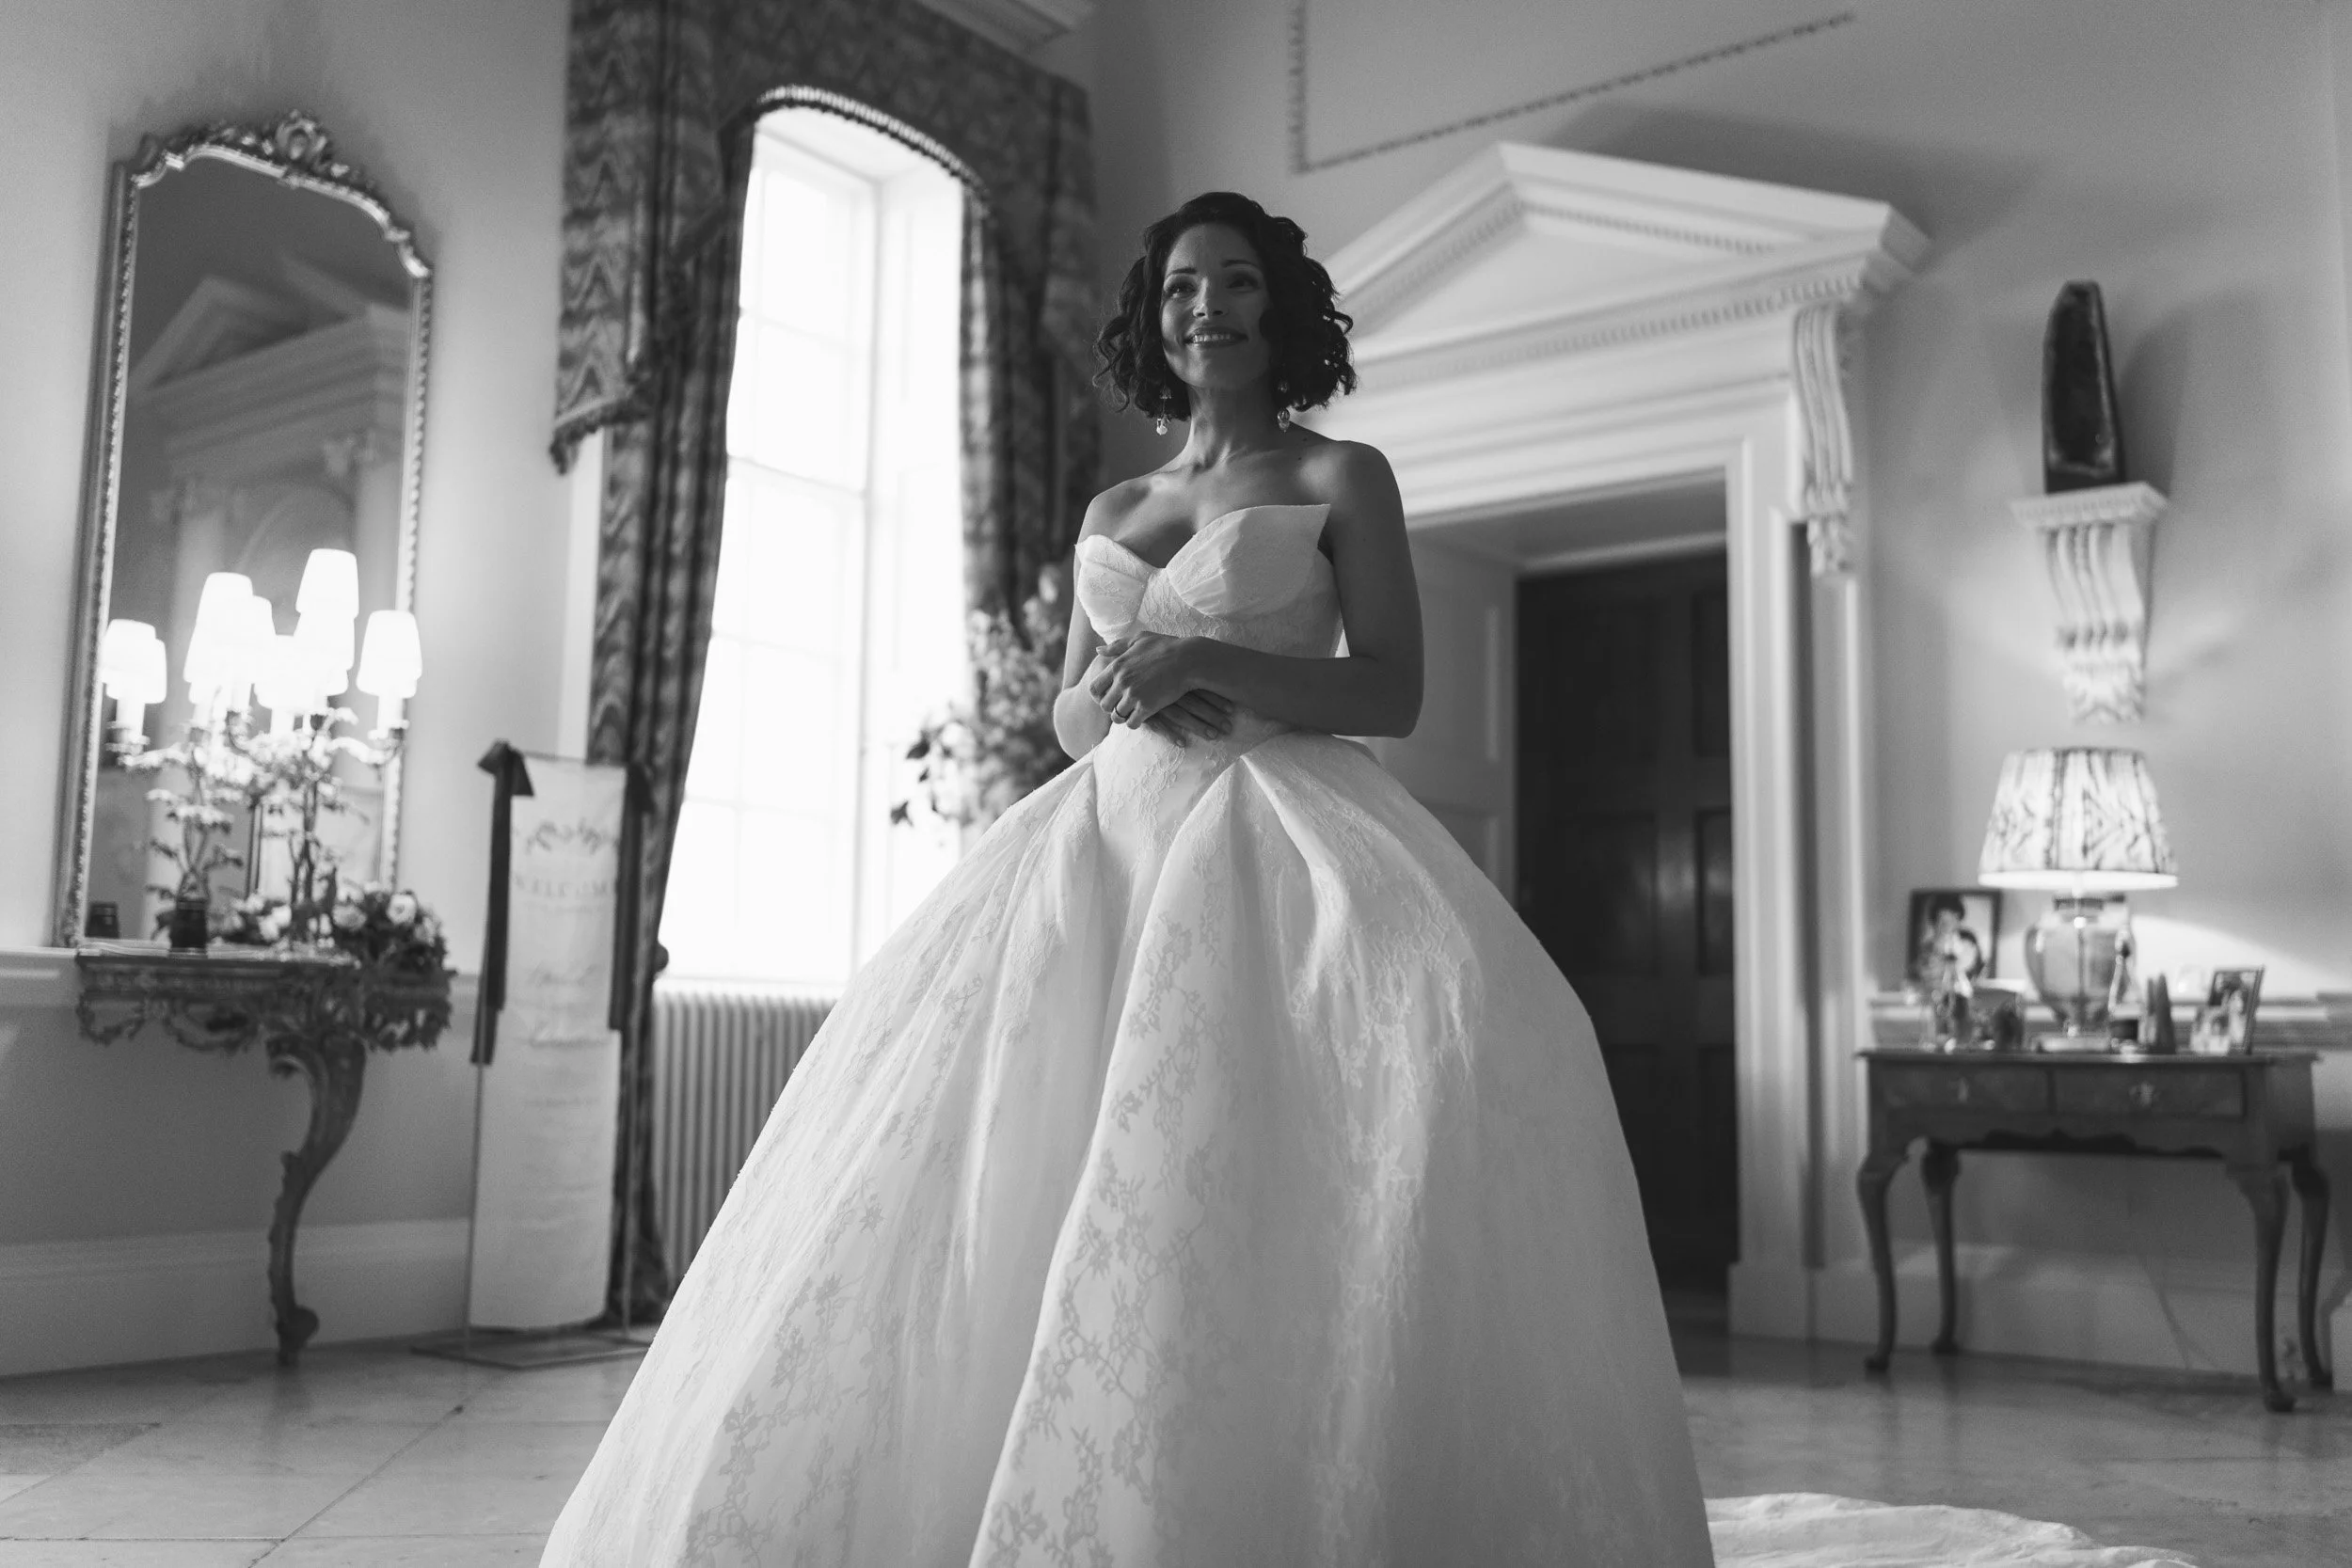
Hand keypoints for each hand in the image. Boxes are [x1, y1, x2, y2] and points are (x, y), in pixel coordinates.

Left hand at [1088, 636, 1234, 738]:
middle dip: (1112, 707)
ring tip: (1132, 712)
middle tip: (1122, 706)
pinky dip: (1135, 723)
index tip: (1109, 696)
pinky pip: (1132, 723)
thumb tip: (1098, 650)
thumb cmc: (1166, 646)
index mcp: (1117, 666)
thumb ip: (1117, 645)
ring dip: (1123, 716)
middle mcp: (1122, 682)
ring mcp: (1134, 695)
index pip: (1094, 688)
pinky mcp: (1147, 707)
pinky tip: (1142, 717)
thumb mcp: (1139, 639)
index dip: (1099, 695)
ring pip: (1117, 716)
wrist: (1189, 660)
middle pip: (1104, 705)